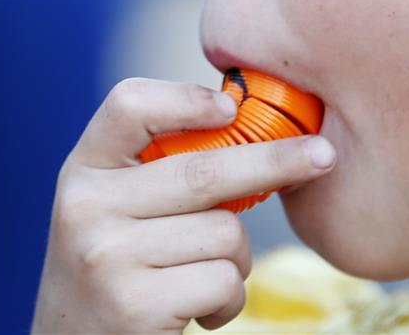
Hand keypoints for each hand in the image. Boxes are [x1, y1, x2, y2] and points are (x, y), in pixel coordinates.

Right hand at [31, 77, 336, 332]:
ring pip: (223, 231)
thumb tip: (261, 127)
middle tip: (324, 156)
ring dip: (238, 257)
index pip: (129, 103)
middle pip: (204, 169)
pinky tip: (201, 310)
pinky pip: (222, 280)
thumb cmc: (120, 265)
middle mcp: (85, 206)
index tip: (233, 107)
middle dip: (276, 162)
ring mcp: (105, 257)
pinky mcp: (132, 307)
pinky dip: (229, 298)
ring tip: (207, 275)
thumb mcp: (122, 205)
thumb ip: (166, 166)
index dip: (186, 98)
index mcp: (85, 167)